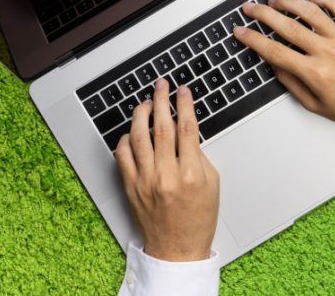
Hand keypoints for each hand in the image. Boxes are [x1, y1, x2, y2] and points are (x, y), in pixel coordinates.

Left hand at [115, 79, 219, 261]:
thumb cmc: (198, 219)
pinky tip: (132, 131)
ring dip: (141, 114)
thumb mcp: (212, 184)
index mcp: (190, 174)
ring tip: (145, 102)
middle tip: (162, 85)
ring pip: (138, 137)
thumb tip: (186, 130)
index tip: (183, 91)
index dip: (184, 105)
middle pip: (161, 127)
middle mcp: (165, 175)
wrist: (177, 249)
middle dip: (161, 100)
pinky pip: (122, 155)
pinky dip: (125, 139)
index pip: (186, 128)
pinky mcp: (131, 186)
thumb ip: (199, 155)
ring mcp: (145, 180)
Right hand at [234, 0, 334, 159]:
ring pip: (310, 11)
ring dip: (288, 2)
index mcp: (315, 73)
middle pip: (287, 25)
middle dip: (262, 15)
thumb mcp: (316, 106)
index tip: (241, 32)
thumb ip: (292, 84)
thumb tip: (275, 65)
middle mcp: (329, 52)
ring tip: (275, 0)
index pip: (274, 51)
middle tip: (250, 9)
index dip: (252, 40)